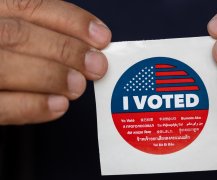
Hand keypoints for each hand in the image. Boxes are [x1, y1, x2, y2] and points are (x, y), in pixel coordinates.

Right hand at [0, 0, 110, 124]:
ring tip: (78, 86)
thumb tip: (88, 51)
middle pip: (18, 34)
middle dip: (65, 50)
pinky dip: (31, 106)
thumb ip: (43, 37)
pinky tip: (58, 105)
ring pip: (4, 66)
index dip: (70, 21)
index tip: (101, 37)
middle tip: (96, 66)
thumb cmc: (5, 54)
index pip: (29, 6)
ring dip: (50, 76)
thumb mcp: (13, 36)